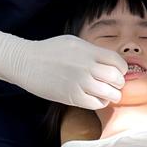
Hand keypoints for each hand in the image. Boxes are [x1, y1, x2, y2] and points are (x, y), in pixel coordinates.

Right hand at [0, 27, 126, 108]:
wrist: (26, 62)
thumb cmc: (49, 51)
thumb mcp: (73, 43)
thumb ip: (92, 52)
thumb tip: (109, 62)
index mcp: (89, 51)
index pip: (118, 62)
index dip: (121, 69)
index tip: (116, 72)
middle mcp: (87, 66)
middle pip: (117, 79)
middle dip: (118, 83)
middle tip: (112, 85)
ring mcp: (80, 82)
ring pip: (110, 94)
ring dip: (111, 95)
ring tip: (105, 93)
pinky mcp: (72, 96)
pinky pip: (96, 104)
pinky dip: (99, 103)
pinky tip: (94, 98)